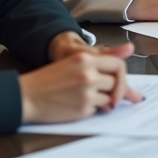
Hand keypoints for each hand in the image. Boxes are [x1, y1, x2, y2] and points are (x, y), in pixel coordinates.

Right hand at [19, 41, 139, 122]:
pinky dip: (94, 109)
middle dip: (118, 91)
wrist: (27, 96)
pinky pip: (99, 109)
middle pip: (117, 82)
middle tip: (114, 98)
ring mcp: (87, 92)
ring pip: (111, 97)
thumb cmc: (49, 80)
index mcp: (85, 58)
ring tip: (88, 99)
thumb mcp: (73, 63)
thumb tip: (130, 48)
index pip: (118, 64)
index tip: (119, 83)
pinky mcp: (83, 108)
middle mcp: (88, 74)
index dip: (121, 75)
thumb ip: (101, 59)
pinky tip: (80, 105)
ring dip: (105, 100)